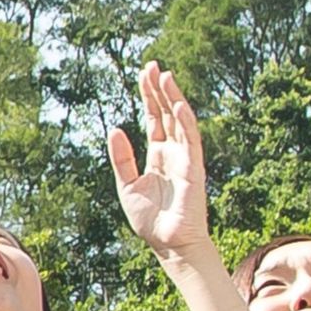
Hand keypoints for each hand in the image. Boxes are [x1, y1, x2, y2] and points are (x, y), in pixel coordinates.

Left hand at [104, 63, 221, 269]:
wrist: (168, 244)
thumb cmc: (150, 220)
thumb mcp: (127, 185)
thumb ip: (122, 158)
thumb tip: (116, 130)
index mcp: (157, 155)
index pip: (154, 118)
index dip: (149, 95)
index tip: (145, 73)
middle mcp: (173, 152)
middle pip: (166, 113)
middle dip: (160, 89)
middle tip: (152, 65)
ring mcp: (185, 159)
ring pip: (180, 121)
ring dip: (174, 98)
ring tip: (165, 75)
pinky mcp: (194, 169)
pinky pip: (191, 141)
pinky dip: (185, 122)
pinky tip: (178, 104)